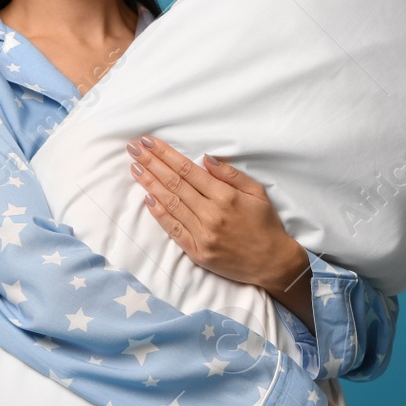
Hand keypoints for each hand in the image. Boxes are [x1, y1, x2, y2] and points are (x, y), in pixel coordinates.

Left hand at [125, 134, 299, 291]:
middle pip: (174, 183)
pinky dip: (159, 214)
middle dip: (151, 163)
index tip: (148, 142)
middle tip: (133, 148)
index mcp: (225, 196)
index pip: (187, 170)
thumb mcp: (257, 192)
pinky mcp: (197, 252)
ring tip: (135, 168)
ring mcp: (202, 234)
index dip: (165, 154)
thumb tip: (206, 158)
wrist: (272, 263)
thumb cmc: (265, 225)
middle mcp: (211, 214)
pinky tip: (147, 198)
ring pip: (170, 203)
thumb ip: (230, 174)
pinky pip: (173, 229)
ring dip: (150, 184)